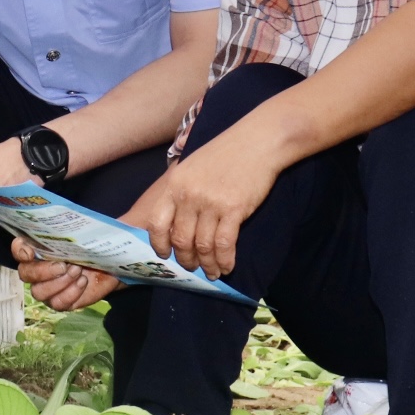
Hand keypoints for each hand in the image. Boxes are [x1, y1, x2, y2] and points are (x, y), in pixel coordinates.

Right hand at [17, 240, 117, 311]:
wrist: (109, 266)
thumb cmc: (91, 247)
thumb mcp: (81, 235)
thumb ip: (68, 230)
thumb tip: (68, 222)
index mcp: (37, 250)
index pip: (18, 250)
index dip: (19, 251)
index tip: (30, 252)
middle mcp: (37, 270)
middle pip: (25, 274)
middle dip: (43, 271)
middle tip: (64, 265)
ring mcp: (47, 288)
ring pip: (39, 292)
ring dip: (59, 283)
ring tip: (78, 271)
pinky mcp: (60, 302)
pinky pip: (58, 303)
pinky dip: (71, 293)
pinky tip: (83, 282)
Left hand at [133, 120, 283, 279]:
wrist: (257, 142)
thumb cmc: (225, 154)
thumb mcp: (191, 167)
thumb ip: (181, 192)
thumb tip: (177, 224)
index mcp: (175, 184)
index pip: (157, 223)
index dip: (159, 244)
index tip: (165, 255)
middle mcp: (189, 195)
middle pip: (180, 239)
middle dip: (185, 260)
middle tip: (192, 268)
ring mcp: (211, 203)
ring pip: (203, 246)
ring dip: (207, 264)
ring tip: (212, 272)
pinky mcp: (234, 210)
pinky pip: (224, 244)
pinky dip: (225, 260)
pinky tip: (227, 267)